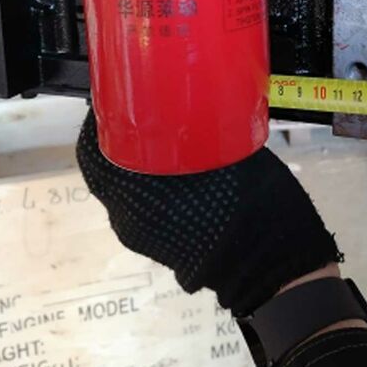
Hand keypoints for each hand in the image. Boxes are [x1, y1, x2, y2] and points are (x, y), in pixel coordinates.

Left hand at [77, 108, 341, 314]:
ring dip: (136, 165)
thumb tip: (189, 114)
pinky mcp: (157, 248)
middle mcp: (130, 218)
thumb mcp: (228, 153)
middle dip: (121, 142)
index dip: (100, 124)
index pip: (94, 153)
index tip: (119, 103)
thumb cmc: (254, 203)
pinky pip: (142, 209)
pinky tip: (178, 174)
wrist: (272, 263)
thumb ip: (197, 135)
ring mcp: (141, 238)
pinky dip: (151, 187)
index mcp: (141, 194)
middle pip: (108, 171)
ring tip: (163, 143)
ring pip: (124, 191)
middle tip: (145, 116)